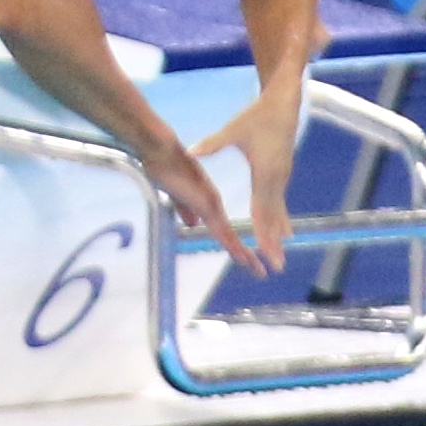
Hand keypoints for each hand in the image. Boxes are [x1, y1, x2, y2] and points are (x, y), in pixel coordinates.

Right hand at [141, 131, 264, 272]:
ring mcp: (210, 205)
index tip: (248, 260)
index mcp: (208, 204)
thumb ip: (186, 209)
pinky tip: (243, 255)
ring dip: (244, 256)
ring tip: (260, 270)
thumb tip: (194, 225)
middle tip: (262, 274)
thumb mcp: (177, 194)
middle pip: (231, 239)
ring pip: (230, 238)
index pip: (225, 232)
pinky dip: (233, 245)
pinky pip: (221, 229)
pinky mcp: (206, 202)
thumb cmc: (166, 168)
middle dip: (247, 258)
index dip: (237, 248)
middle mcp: (212, 206)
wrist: (163, 151)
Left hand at [191, 78, 303, 267]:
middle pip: (274, 216)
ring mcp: (282, 176)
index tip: (265, 251)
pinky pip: (281, 202)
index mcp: (265, 171)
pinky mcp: (282, 173)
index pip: (262, 208)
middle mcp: (276, 178)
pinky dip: (281, 220)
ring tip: (279, 256)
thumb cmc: (259, 115)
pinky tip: (285, 232)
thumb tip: (190, 151)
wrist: (285, 103)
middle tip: (276, 266)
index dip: (264, 232)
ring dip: (278, 234)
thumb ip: (213, 143)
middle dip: (274, 242)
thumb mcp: (235, 129)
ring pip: (279, 211)